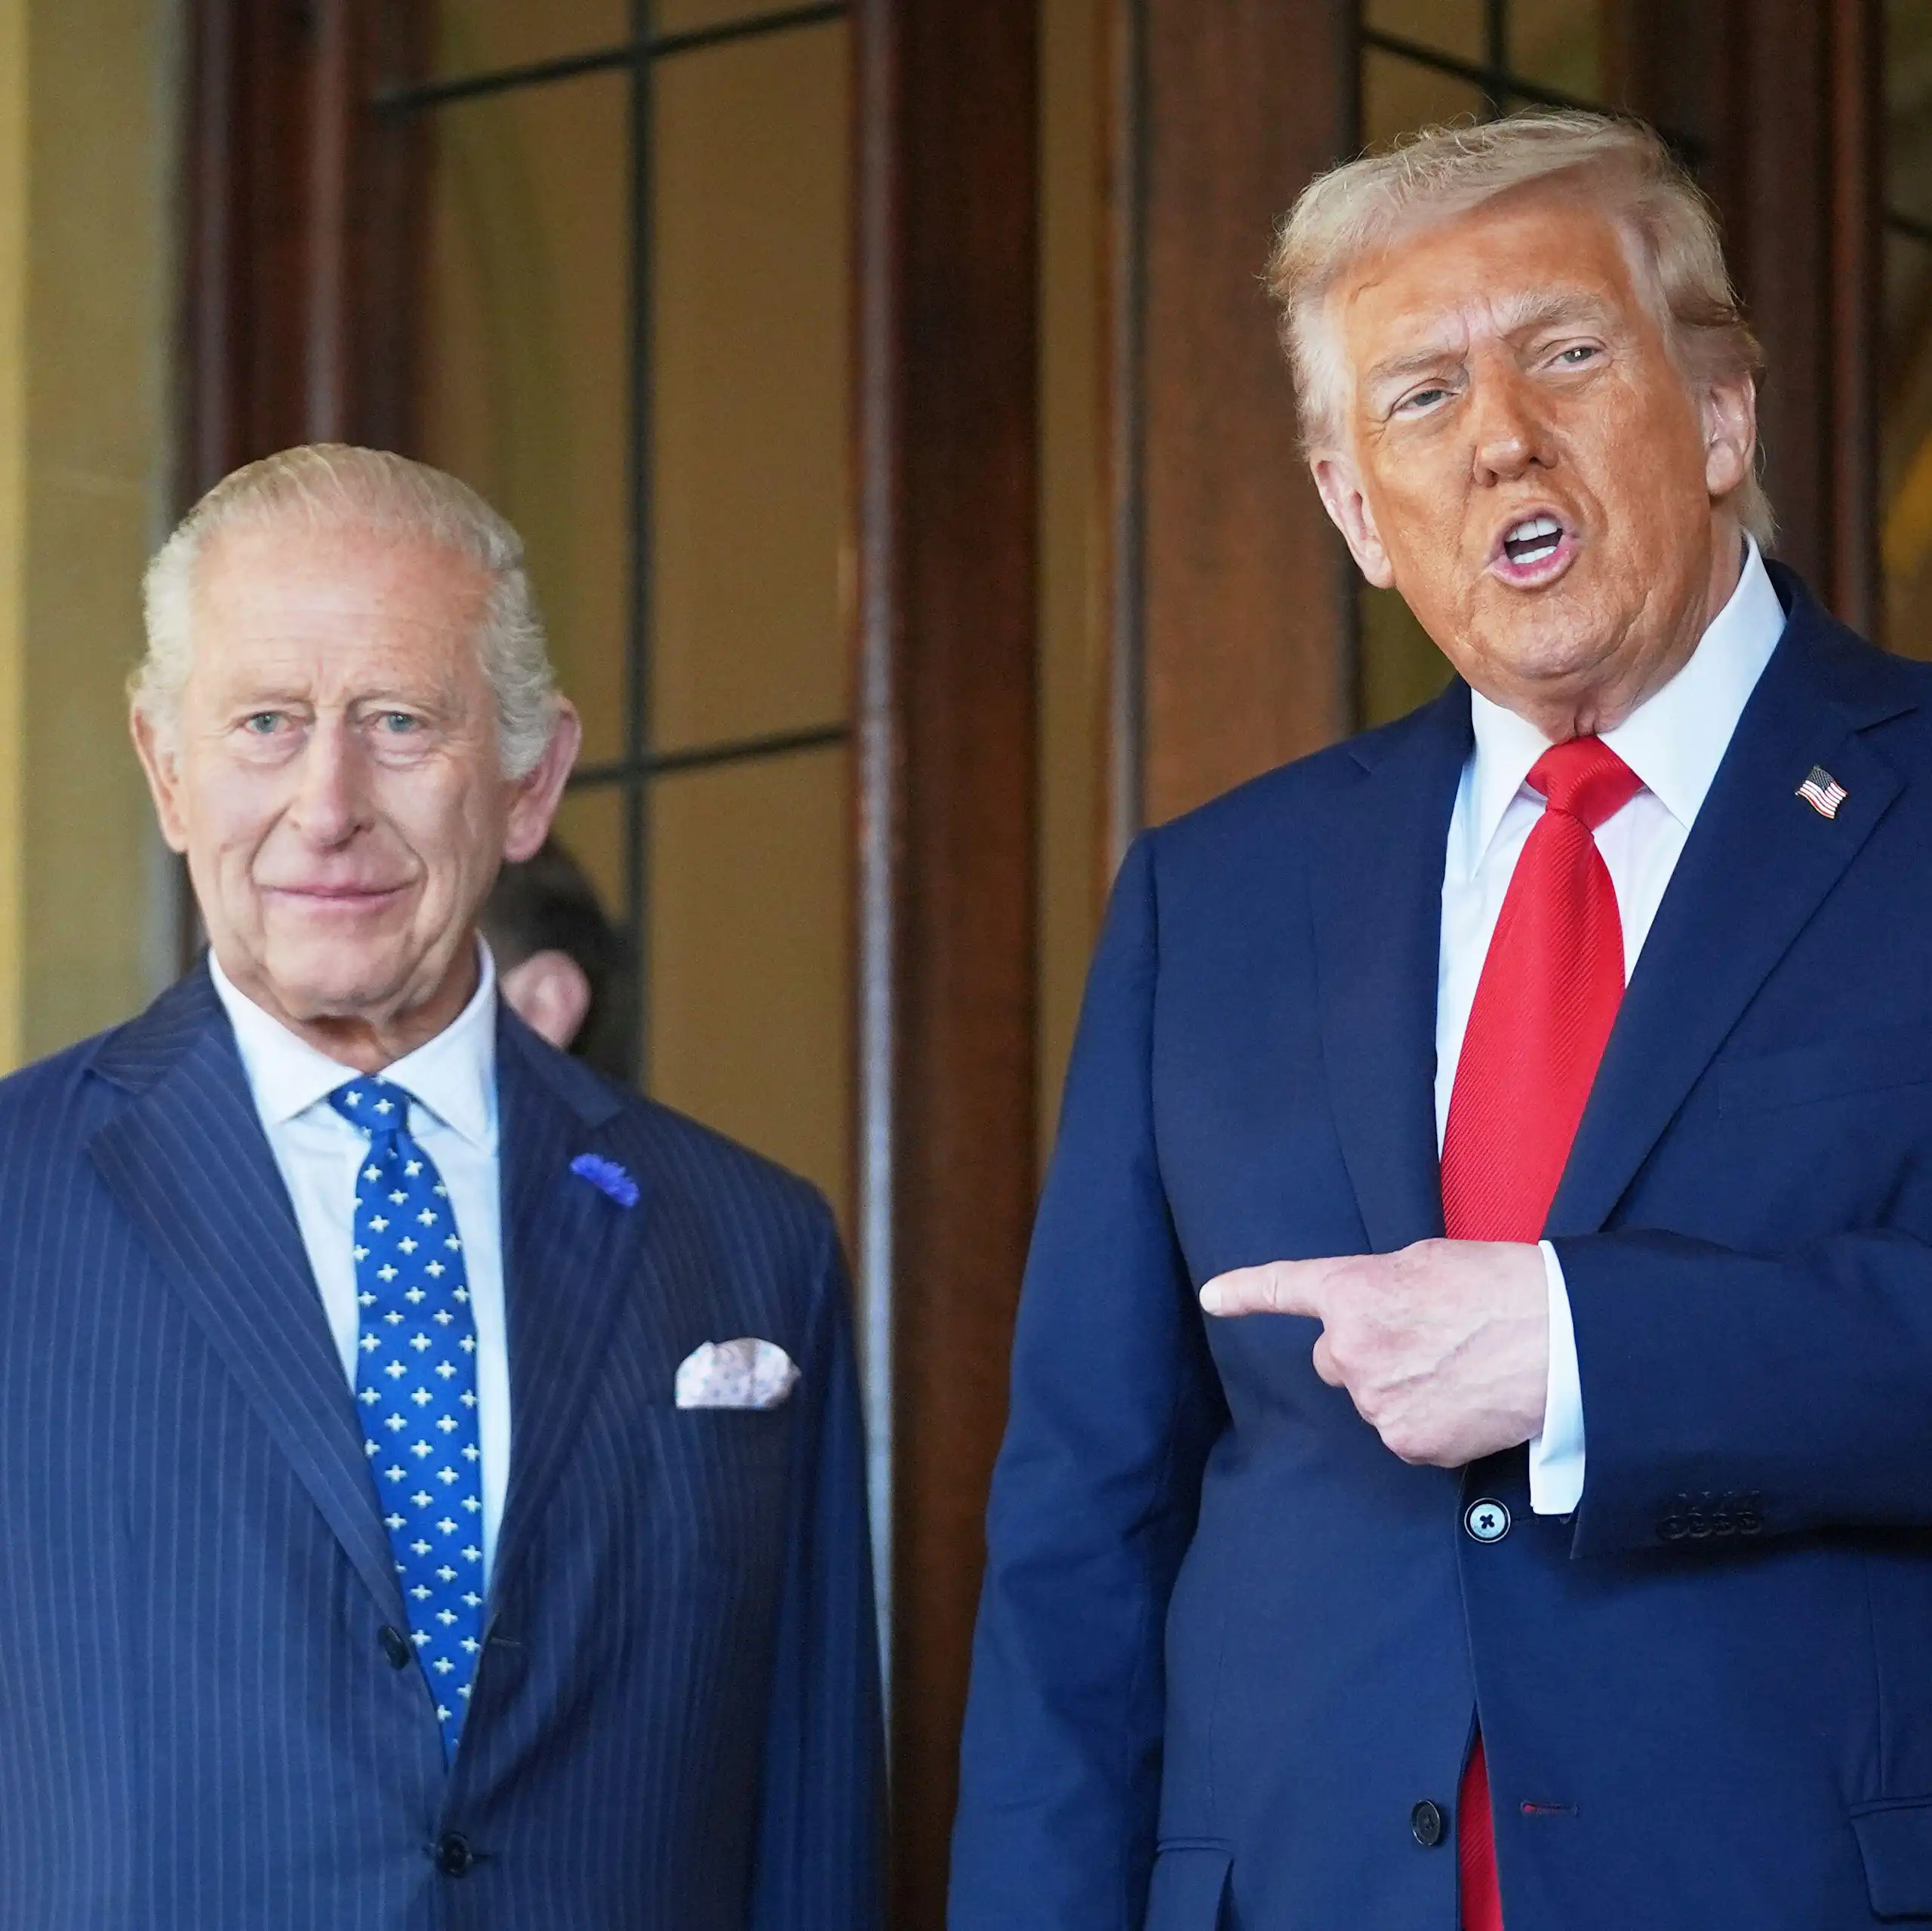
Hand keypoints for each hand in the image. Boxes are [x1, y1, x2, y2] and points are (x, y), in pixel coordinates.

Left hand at [1199, 1240, 1548, 1466]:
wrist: (1559, 1340)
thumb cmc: (1500, 1287)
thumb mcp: (1425, 1263)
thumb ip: (1379, 1288)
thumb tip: (1373, 1313)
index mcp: (1352, 1292)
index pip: (1285, 1289)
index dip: (1244, 1292)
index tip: (1212, 1298)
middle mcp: (1351, 1350)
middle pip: (1335, 1359)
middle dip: (1365, 1352)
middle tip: (1423, 1339)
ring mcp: (1377, 1402)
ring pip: (1371, 1398)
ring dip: (1399, 1386)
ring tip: (1457, 1365)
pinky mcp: (1409, 1443)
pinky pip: (1403, 1432)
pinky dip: (1427, 1420)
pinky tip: (1465, 1399)